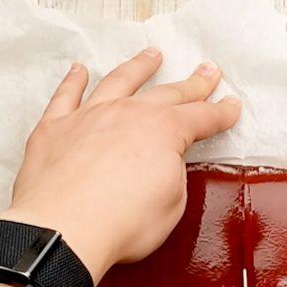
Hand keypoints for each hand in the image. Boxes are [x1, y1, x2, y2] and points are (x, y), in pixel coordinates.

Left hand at [0, 50, 240, 284]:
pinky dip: (73, 81)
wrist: (64, 230)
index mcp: (164, 132)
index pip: (202, 117)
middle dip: (192, 84)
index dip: (221, 113)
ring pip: (119, 81)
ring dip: (139, 67)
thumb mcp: (172, 205)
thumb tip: (165, 166)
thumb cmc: (119, 224)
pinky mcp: (56, 128)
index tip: (230, 107)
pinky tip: (79, 71)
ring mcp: (90, 116)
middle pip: (168, 93)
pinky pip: (66, 95)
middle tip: (207, 72)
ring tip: (151, 55)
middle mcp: (129, 114)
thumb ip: (172, 176)